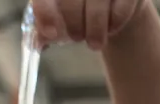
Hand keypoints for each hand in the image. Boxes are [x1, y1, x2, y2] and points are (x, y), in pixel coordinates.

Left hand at [31, 0, 147, 49]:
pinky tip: (112, 28)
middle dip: (74, 24)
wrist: (114, 4)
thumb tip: (38, 43)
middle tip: (77, 38)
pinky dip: (116, 20)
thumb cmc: (81, 9)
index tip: (50, 34)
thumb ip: (45, 27)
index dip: (45, 13)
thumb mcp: (60, 17)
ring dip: (96, 27)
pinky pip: (122, 4)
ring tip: (95, 43)